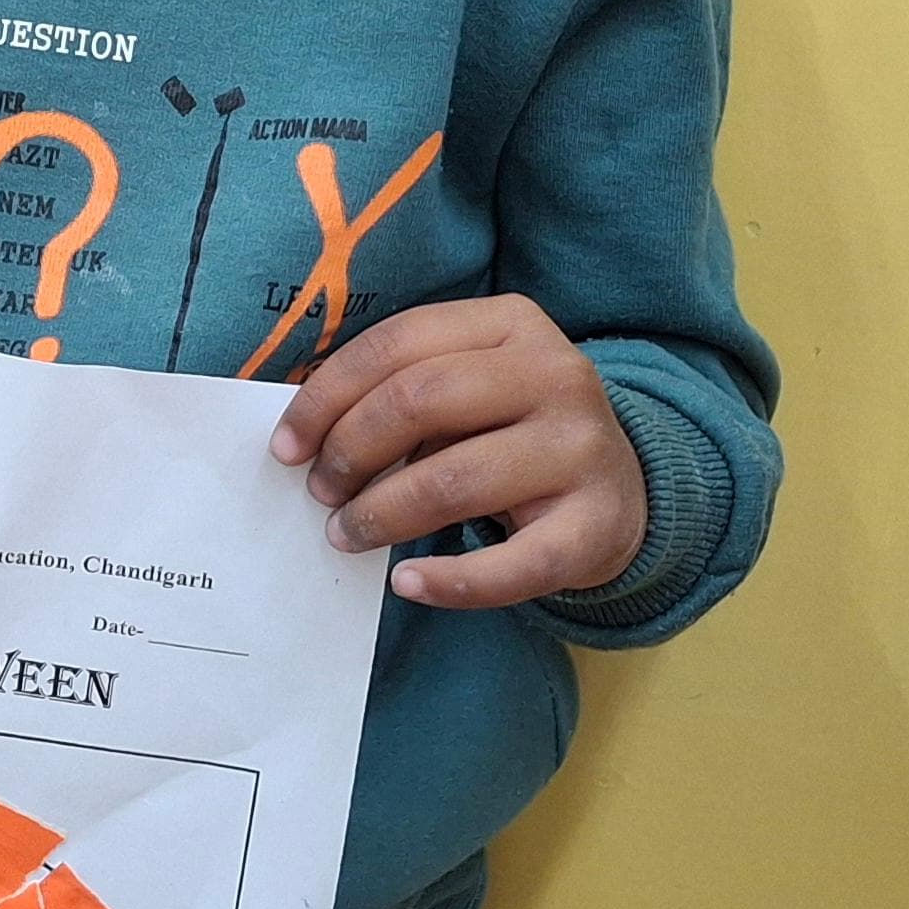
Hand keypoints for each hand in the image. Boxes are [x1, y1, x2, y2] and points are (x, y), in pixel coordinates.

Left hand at [270, 299, 646, 609]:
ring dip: (382, 514)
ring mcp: (583, 449)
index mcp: (512, 323)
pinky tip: (408, 584)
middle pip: (420, 400)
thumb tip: (300, 435)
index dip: (327, 395)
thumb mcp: (468, 387)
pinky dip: (451, 581)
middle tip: (320, 492)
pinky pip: (515, 564)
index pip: (398, 343)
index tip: (285, 447)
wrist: (623, 487)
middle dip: (350, 450)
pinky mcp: (598, 526)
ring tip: (347, 535)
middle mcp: (556, 374)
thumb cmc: (511, 430)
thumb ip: (398, 391)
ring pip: (455, 480)